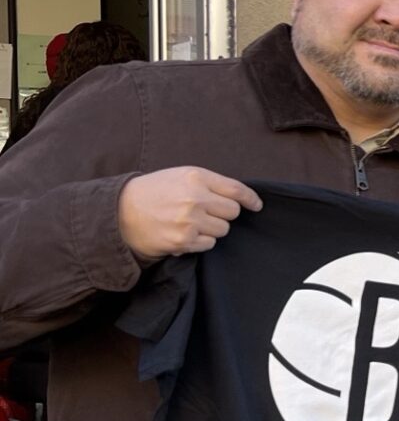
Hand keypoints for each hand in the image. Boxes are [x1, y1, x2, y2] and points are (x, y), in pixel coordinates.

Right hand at [117, 167, 262, 260]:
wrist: (119, 212)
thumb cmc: (153, 192)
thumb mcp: (180, 176)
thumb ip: (209, 184)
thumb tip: (241, 197)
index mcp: (196, 177)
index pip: (236, 190)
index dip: (251, 199)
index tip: (257, 205)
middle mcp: (195, 198)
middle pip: (233, 212)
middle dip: (223, 214)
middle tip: (206, 213)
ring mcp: (190, 220)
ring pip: (223, 230)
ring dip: (212, 229)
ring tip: (190, 222)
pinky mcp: (183, 240)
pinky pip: (209, 244)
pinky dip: (201, 241)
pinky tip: (184, 233)